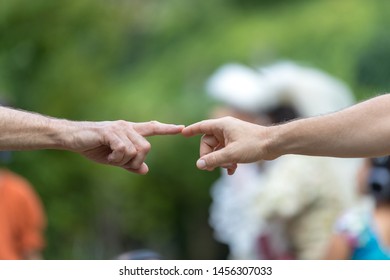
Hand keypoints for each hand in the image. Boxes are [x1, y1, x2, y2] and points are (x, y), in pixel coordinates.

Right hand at [69, 120, 183, 173]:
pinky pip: (124, 149)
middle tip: (122, 164)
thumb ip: (130, 164)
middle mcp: (127, 127)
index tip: (181, 128)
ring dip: (124, 160)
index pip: (152, 128)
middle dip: (137, 161)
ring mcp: (119, 129)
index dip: (167, 129)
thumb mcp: (115, 159)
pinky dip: (117, 158)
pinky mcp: (110, 132)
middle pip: (147, 147)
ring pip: (136, 150)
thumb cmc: (93, 147)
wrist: (71, 138)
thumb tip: (145, 170)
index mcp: (130, 132)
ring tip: (112, 158)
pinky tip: (108, 156)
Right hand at [182, 117, 268, 174]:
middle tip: (210, 168)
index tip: (182, 133)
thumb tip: (199, 165)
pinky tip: (232, 171)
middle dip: (209, 156)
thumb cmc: (254, 144)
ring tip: (227, 168)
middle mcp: (226, 129)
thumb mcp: (231, 154)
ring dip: (220, 160)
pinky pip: (227, 152)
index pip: (202, 127)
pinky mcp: (239, 143)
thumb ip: (214, 160)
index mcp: (222, 125)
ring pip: (218, 149)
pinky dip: (227, 161)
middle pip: (208, 143)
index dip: (191, 130)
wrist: (275, 144)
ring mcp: (233, 136)